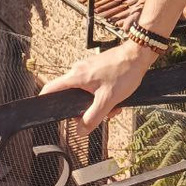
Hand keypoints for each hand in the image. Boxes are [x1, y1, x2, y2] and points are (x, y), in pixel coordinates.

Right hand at [39, 40, 155, 134]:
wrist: (140, 54)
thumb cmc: (124, 72)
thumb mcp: (107, 100)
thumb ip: (92, 118)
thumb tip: (80, 131)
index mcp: (76, 76)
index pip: (50, 89)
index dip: (46, 103)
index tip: (48, 114)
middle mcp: (79, 71)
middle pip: (71, 97)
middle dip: (85, 110)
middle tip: (101, 115)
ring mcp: (89, 69)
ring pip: (86, 94)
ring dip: (98, 104)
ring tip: (114, 107)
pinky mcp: (98, 69)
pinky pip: (94, 87)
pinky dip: (103, 96)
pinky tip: (117, 99)